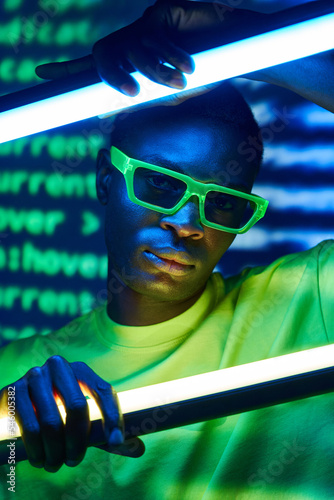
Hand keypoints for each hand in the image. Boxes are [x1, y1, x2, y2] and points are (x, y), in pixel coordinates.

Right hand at [0, 355, 143, 471]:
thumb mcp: (83, 420)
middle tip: (75, 460)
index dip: (113, 417)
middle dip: (78, 441)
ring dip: (56, 451)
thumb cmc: (59, 413)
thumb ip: (107, 433)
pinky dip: (37, 449)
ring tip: (56, 464)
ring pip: (52, 421)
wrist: (17, 405)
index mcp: (81, 369)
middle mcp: (59, 366)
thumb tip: (138, 448)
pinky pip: (30, 426)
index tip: (117, 442)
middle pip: (78, 406)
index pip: (104, 390)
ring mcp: (35, 376)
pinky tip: (39, 459)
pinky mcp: (14, 391)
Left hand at [35, 0, 260, 95]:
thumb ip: (144, 101)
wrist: (232, 52)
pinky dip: (169, 55)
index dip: (66, 69)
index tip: (41, 73)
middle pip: (102, 53)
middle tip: (131, 93)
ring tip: (178, 82)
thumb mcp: (169, 95)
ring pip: (131, 48)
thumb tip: (113, 111)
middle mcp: (132, 43)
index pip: (93, 65)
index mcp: (130, 64)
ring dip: (154, 70)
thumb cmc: (201, 76)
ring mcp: (144, 26)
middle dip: (111, 75)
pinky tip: (188, 66)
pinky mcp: (160, 12)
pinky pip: (153, 35)